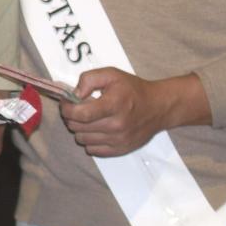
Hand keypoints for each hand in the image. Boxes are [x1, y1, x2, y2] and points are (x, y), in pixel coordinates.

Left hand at [61, 68, 210, 156]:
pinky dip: (89, 140)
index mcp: (114, 105)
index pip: (80, 113)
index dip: (66, 108)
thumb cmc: (133, 90)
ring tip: (89, 118)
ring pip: (82, 139)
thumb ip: (89, 79)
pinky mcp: (120, 150)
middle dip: (71, 116)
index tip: (66, 102)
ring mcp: (119, 140)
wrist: (158, 107)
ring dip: (80, 128)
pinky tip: (96, 130)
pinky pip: (92, 150)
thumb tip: (74, 94)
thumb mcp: (111, 74)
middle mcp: (117, 125)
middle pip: (77, 127)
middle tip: (78, 108)